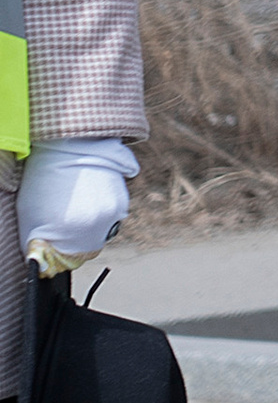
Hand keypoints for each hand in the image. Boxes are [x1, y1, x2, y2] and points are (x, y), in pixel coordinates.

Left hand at [17, 136, 132, 272]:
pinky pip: (111, 217)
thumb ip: (40, 242)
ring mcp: (114, 213)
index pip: (69, 259)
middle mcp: (99, 225)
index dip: (59, 251)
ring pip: (101, 231)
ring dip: (90, 224)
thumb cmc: (44, 177)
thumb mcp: (30, 214)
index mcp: (73, 230)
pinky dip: (101, 209)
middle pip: (88, 247)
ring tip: (76, 201)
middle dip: (76, 238)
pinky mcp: (123, 201)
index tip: (54, 242)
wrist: (70, 143)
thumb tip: (44, 258)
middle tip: (64, 218)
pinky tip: (88, 193)